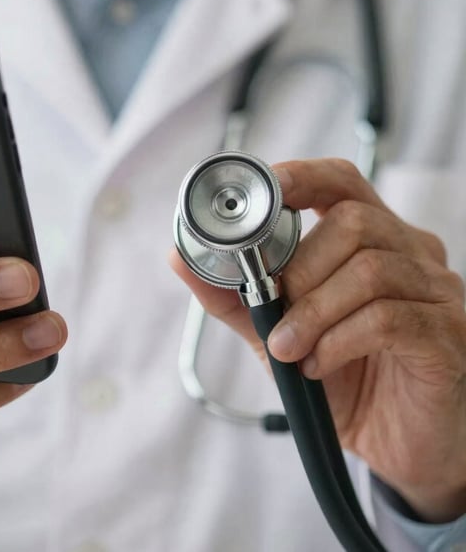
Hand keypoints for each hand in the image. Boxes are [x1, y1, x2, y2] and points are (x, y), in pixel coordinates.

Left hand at [171, 159, 465, 522]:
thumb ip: (235, 295)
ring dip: (311, 312)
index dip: (300, 177)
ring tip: (288, 348)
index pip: (340, 182)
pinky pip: (389, 319)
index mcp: (372, 240)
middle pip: (353, 222)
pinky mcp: (446, 336)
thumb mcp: (276, 331)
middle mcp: (412, 255)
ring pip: (369, 270)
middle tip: (273, 315)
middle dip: (298, 270)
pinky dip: (338, 341)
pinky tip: (319, 365)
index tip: (262, 193)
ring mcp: (436, 293)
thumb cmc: (342, 377)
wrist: (395, 442)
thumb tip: (179, 255)